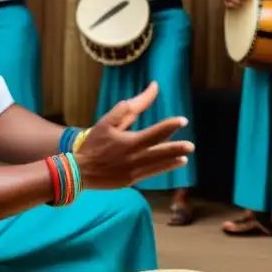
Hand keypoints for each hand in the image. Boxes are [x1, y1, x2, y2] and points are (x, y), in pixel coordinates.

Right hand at [75, 81, 193, 188]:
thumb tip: (148, 91)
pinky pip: (151, 173)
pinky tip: (174, 163)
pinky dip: (163, 168)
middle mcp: (133, 157)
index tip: (182, 121)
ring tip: (185, 156)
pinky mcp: (130, 180)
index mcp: (128, 141)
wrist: (80, 171)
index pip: (154, 133)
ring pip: (158, 165)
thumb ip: (128, 107)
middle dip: (176, 148)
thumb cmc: (94, 143)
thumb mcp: (107, 122)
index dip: (169, 126)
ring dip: (172, 160)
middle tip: (191, 146)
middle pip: (160, 152)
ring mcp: (133, 171)